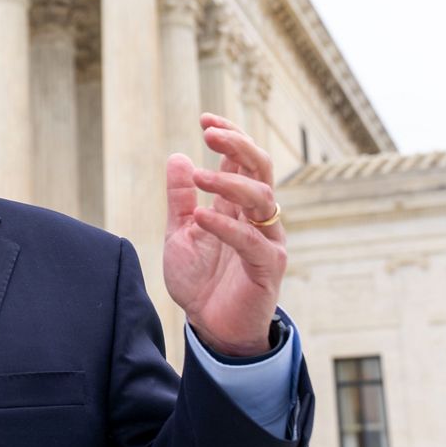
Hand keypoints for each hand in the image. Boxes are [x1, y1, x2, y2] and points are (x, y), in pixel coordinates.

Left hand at [163, 114, 285, 356]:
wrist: (211, 327)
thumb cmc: (201, 281)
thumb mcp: (180, 233)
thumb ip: (180, 199)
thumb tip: (177, 157)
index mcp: (238, 206)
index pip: (243, 160)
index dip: (230, 135)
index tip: (205, 119)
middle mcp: (258, 218)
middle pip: (261, 168)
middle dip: (239, 145)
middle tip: (210, 132)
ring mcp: (267, 240)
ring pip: (263, 198)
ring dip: (231, 181)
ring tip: (200, 175)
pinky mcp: (268, 267)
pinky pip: (252, 240)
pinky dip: (227, 225)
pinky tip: (202, 216)